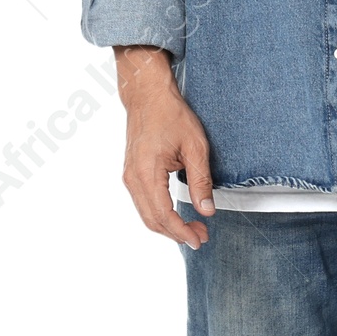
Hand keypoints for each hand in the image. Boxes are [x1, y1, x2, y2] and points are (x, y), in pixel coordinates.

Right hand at [115, 46, 215, 248]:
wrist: (148, 96)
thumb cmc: (172, 115)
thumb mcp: (195, 146)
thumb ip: (201, 181)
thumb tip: (207, 211)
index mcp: (147, 172)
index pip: (163, 214)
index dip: (181, 231)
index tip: (199, 239)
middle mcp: (132, 178)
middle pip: (152, 220)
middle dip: (176, 233)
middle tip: (201, 237)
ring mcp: (129, 177)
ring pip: (146, 214)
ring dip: (169, 226)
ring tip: (194, 228)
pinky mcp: (131, 174)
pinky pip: (143, 204)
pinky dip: (160, 215)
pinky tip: (178, 215)